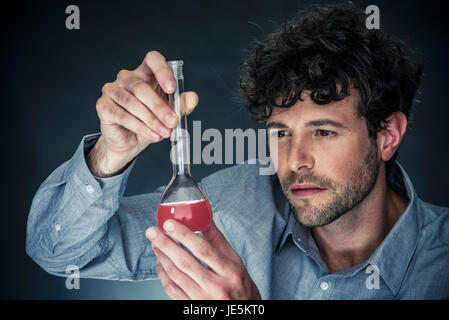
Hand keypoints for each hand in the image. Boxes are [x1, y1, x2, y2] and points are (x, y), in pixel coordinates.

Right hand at [87, 50, 198, 176]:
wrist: (128, 143)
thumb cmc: (149, 123)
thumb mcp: (168, 114)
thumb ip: (181, 105)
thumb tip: (193, 98)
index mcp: (144, 74)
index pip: (152, 60)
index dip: (162, 71)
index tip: (172, 88)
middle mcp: (126, 78)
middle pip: (142, 87)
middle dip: (160, 107)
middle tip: (173, 122)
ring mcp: (112, 90)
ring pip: (133, 103)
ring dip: (151, 120)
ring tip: (164, 133)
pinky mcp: (103, 106)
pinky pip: (122, 116)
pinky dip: (140, 127)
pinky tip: (153, 136)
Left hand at [146, 219, 260, 299]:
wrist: (242, 314)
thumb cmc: (241, 286)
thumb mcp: (237, 262)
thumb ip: (219, 241)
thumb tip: (204, 218)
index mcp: (230, 271)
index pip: (203, 249)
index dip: (184, 235)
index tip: (169, 223)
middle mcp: (217, 287)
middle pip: (185, 262)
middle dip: (165, 244)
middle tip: (152, 231)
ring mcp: (203, 300)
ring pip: (176, 275)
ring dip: (162, 257)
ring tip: (155, 243)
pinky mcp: (192, 308)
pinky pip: (172, 290)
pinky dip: (163, 275)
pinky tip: (160, 262)